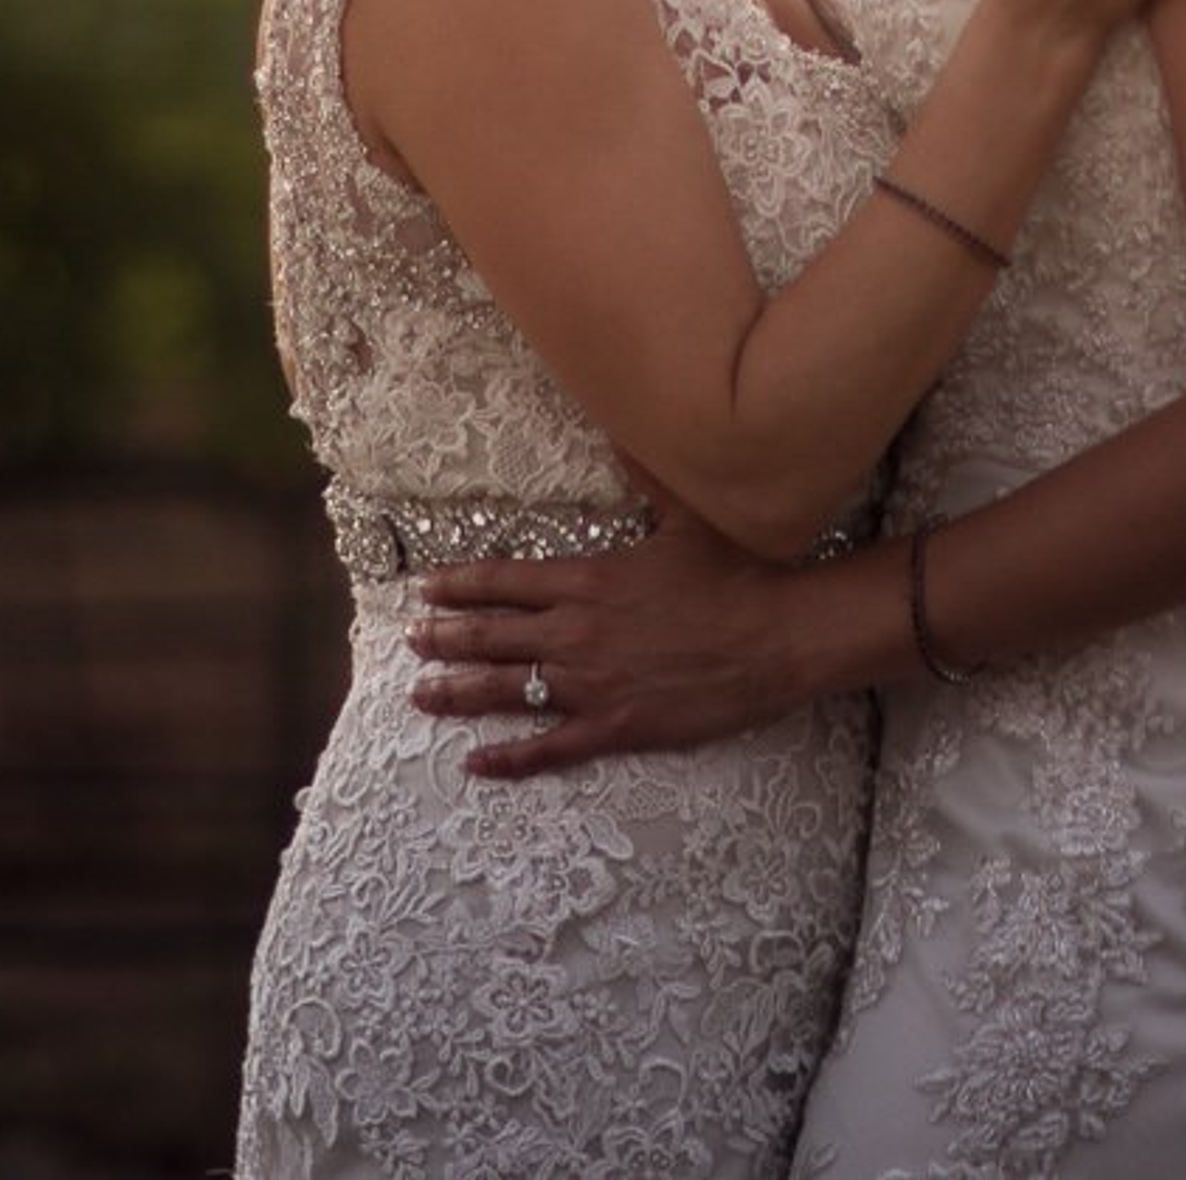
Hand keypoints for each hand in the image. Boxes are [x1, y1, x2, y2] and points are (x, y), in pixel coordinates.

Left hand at [407, 504, 801, 778]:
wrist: (775, 637)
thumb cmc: (734, 574)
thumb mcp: (685, 514)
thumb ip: (645, 473)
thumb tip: (621, 423)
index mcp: (588, 579)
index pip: (506, 580)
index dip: (461, 585)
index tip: (426, 589)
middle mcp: (577, 631)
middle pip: (493, 636)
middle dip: (446, 638)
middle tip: (410, 641)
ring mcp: (592, 684)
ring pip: (508, 690)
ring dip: (460, 693)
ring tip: (421, 695)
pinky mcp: (616, 727)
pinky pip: (549, 747)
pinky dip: (509, 757)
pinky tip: (476, 763)